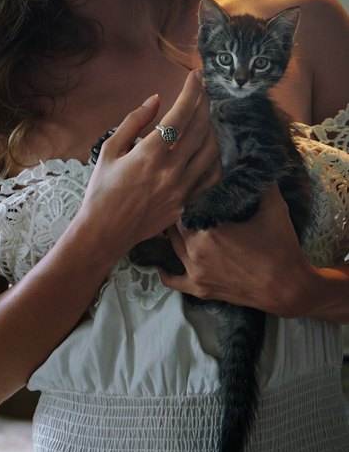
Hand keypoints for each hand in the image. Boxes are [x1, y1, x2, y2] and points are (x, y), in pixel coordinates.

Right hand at [78, 70, 221, 255]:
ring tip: (202, 119)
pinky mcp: (185, 203)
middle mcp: (171, 171)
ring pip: (211, 152)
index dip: (192, 91)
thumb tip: (155, 100)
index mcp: (149, 154)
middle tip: (202, 92)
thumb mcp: (109, 150)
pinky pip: (210, 178)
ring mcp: (181, 189)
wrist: (105, 232)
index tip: (197, 75)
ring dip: (210, 130)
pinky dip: (213, 160)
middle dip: (204, 104)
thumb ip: (134, 122)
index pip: (181, 114)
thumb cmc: (102, 191)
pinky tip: (207, 150)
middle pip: (200, 129)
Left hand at [159, 184, 313, 316]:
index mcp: (211, 230)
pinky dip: (165, 272)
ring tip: (177, 224)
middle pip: (175, 224)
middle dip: (180, 214)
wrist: (288, 288)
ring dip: (173, 235)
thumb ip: (262, 184)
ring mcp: (196, 272)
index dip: (190, 194)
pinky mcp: (199, 289)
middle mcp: (196, 251)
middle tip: (186, 204)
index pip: (187, 204)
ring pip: (171, 247)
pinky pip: (172, 280)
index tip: (194, 187)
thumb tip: (257, 161)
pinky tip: (162, 263)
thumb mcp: (275, 210)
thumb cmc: (281, 248)